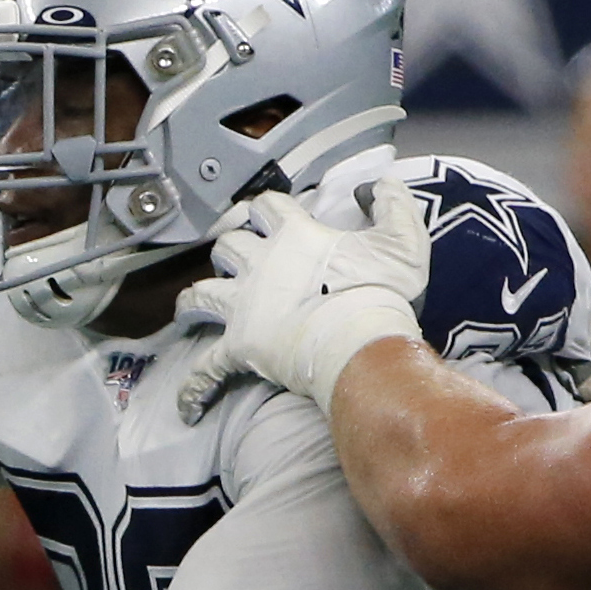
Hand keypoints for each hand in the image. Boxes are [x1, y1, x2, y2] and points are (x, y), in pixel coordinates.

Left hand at [173, 186, 431, 423]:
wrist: (360, 341)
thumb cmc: (379, 291)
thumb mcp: (402, 239)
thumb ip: (393, 204)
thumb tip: (379, 184)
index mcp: (293, 234)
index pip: (266, 205)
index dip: (265, 208)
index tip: (268, 215)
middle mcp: (259, 264)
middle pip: (228, 245)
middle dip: (230, 250)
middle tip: (237, 262)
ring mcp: (243, 306)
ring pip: (201, 294)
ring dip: (194, 301)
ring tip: (191, 310)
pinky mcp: (239, 347)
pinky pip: (205, 368)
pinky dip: (194, 386)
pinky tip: (188, 405)